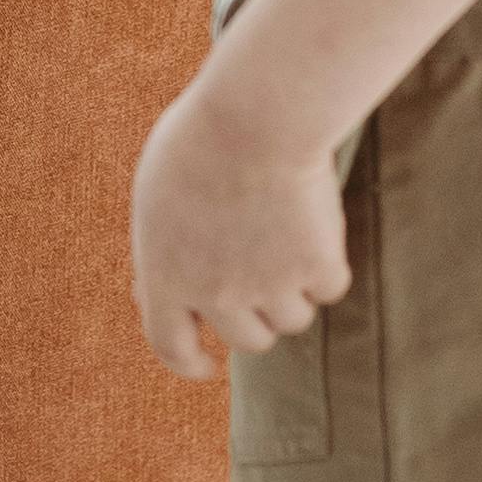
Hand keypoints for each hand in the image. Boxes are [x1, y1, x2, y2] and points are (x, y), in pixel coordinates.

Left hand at [129, 61, 350, 379]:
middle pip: (250, 340)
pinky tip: (316, 224)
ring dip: (294, 291)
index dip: (190, 363)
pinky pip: (329, 288)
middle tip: (264, 277)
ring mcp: (269, 285)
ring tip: (287, 235)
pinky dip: (327, 265)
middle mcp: (217, 294)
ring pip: (293, 319)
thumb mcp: (157, 196)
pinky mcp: (316, 268)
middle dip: (257, 316)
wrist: (257, 116)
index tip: (207, 366)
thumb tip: (152, 296)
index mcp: (166, 276)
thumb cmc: (202, 139)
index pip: (170, 347)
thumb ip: (159, 251)